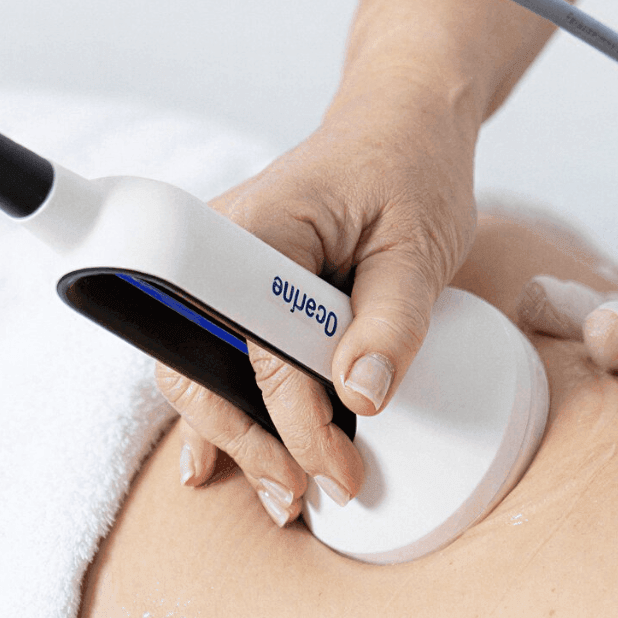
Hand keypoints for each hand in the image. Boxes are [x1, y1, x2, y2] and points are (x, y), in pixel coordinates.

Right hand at [156, 79, 477, 525]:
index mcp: (257, 229)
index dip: (293, 416)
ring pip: (202, 366)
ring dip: (235, 435)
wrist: (400, 124)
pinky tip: (216, 460)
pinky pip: (219, 351)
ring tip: (280, 492)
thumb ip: (392, 320)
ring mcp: (224, 267)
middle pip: (197, 364)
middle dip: (244, 440)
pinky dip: (227, 407)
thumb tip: (361, 398)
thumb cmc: (410, 167)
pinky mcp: (244, 285)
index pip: (257, 344)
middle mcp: (221, 247)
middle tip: (298, 493)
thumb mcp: (419, 244)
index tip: (337, 468)